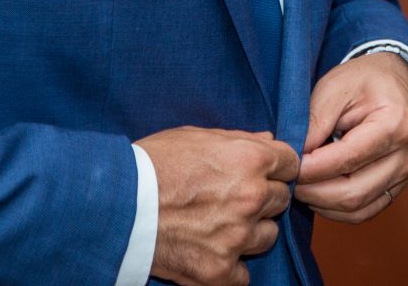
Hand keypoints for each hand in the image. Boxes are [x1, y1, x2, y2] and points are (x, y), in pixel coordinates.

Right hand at [139, 126, 299, 285]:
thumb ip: (238, 139)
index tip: (262, 173)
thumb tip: (267, 140)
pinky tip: (211, 253)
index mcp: (250, 159)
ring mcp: (237, 236)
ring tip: (218, 226)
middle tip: (232, 199)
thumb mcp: (196, 136)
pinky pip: (243, 275)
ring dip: (250, 232)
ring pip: (268, 236)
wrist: (116, 205)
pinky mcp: (219, 270)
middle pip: (280, 199)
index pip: (292, 163)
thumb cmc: (151, 164)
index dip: (275, 167)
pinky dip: (230, 267)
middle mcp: (251, 197)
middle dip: (262, 198)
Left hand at [295, 51, 407, 222]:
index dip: (311, 168)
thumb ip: (315, 121)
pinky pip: (365, 211)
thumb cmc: (365, 79)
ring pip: (358, 209)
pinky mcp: (397, 186)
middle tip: (288, 180)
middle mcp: (406, 155)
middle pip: (353, 192)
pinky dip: (337, 210)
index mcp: (395, 125)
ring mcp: (404, 174)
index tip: (287, 165)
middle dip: (313, 192)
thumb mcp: (335, 86)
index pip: (346, 160)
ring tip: (301, 186)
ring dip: (323, 204)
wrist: (395, 80)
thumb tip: (296, 156)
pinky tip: (319, 194)